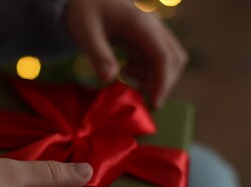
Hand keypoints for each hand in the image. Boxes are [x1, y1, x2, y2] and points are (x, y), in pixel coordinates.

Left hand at [65, 0, 187, 107]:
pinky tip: (127, 71)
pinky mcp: (145, 38)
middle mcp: (152, 26)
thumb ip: (98, 55)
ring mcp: (150, 32)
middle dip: (164, 82)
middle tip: (145, 102)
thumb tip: (108, 80)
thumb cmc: (84, 12)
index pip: (162, 55)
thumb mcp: (85, 32)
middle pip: (174, 57)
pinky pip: (156, 58)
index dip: (162, 81)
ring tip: (129, 80)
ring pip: (168, 59)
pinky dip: (148, 71)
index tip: (154, 104)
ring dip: (156, 77)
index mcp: (140, 22)